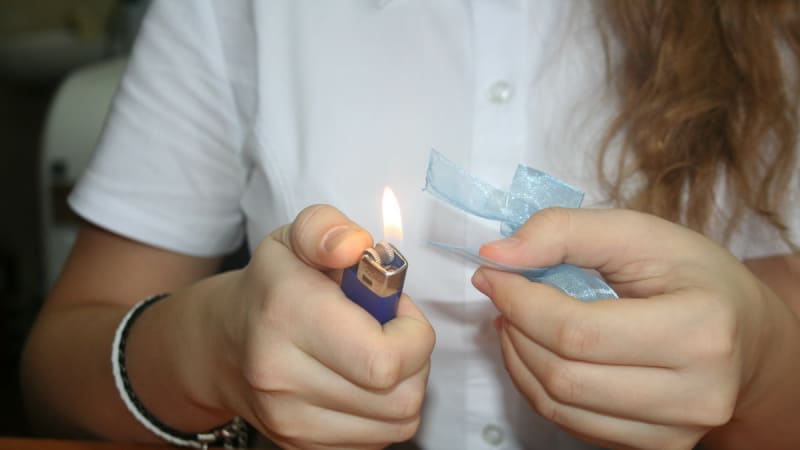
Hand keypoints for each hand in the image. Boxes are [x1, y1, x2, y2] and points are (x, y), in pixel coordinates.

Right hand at [219, 205, 434, 448]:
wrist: (221, 344)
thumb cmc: (271, 286)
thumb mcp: (293, 239)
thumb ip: (326, 228)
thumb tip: (355, 245)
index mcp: (287, 314)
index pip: (384, 358)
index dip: (413, 333)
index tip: (395, 310)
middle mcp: (283, 376)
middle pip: (401, 395)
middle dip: (414, 360)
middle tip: (390, 332)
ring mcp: (291, 420)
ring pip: (399, 421)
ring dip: (404, 386)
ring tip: (376, 354)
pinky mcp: (302, 447)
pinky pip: (381, 439)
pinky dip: (385, 410)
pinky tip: (362, 381)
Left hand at [471, 208, 790, 449]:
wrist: (744, 333)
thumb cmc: (692, 276)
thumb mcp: (637, 233)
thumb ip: (564, 232)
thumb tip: (495, 256)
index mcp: (700, 331)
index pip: (577, 332)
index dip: (520, 302)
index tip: (492, 273)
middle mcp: (695, 394)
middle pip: (564, 375)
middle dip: (515, 328)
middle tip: (502, 294)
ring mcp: (677, 431)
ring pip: (560, 405)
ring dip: (518, 358)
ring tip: (515, 320)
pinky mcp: (657, 446)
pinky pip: (571, 423)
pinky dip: (537, 385)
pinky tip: (536, 349)